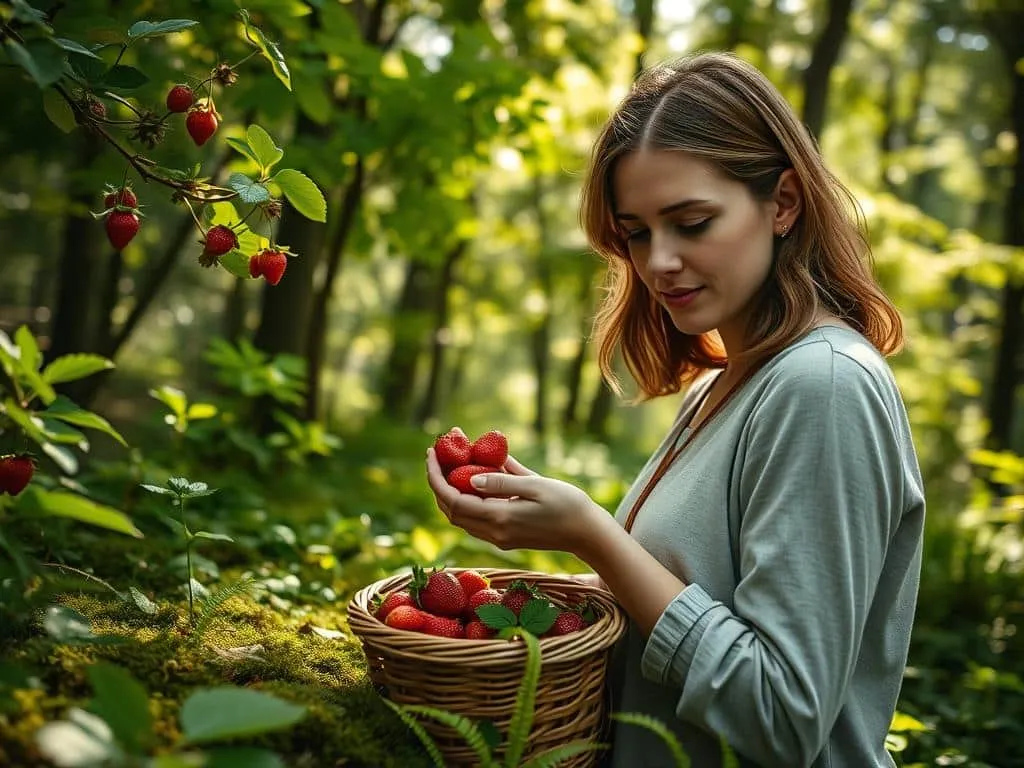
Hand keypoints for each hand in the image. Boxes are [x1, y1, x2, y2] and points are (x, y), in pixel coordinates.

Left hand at [425, 447, 605, 555]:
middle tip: (437, 453)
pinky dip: (465, 499)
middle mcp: (495, 533)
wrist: (587, 533)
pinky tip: (469, 478)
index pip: (453, 501)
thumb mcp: (536, 484)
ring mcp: (499, 538)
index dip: (436, 477)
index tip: (431, 452)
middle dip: (438, 482)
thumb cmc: (568, 504)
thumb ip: (502, 481)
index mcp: (500, 518)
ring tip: (449, 461)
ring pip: (461, 517)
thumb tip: (469, 478)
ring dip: (449, 491)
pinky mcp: (505, 538)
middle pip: (451, 511)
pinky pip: (475, 519)